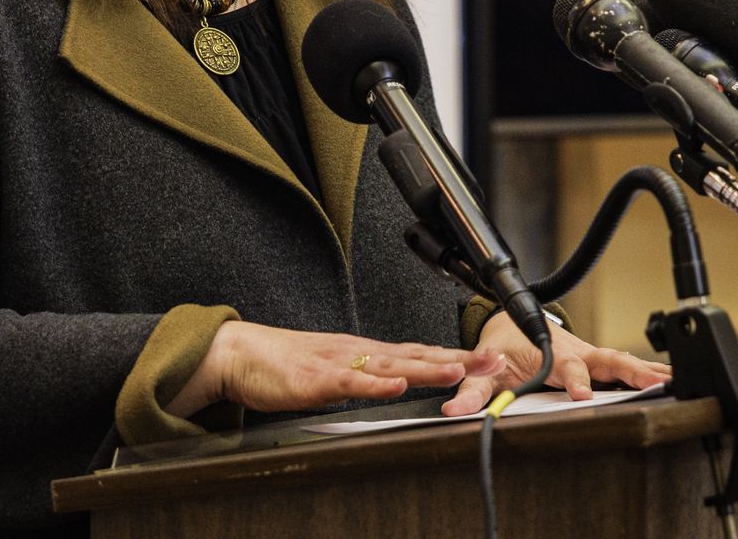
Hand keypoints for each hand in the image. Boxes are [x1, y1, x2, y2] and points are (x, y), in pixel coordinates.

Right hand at [166, 321, 504, 417]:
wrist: (241, 353)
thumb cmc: (287, 364)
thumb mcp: (338, 371)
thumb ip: (369, 378)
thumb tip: (401, 384)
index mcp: (369, 353)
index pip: (422, 353)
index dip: (458, 356)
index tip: (492, 359)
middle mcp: (362, 353)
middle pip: (419, 355)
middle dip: (459, 359)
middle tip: (495, 361)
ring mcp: (340, 363)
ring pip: (392, 365)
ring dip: (428, 368)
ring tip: (460, 371)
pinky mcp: (316, 378)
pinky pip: (350, 381)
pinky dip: (375, 383)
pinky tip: (397, 385)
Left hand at [440, 313, 671, 415]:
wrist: (512, 322)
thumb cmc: (502, 345)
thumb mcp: (484, 367)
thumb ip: (472, 389)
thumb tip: (455, 410)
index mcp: (552, 354)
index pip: (568, 369)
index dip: (577, 380)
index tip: (584, 394)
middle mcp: (577, 353)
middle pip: (609, 361)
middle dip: (632, 372)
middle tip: (654, 384)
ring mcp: (591, 356)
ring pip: (623, 361)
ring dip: (648, 371)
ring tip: (674, 382)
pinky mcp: (599, 361)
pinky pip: (627, 366)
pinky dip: (651, 370)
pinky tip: (673, 380)